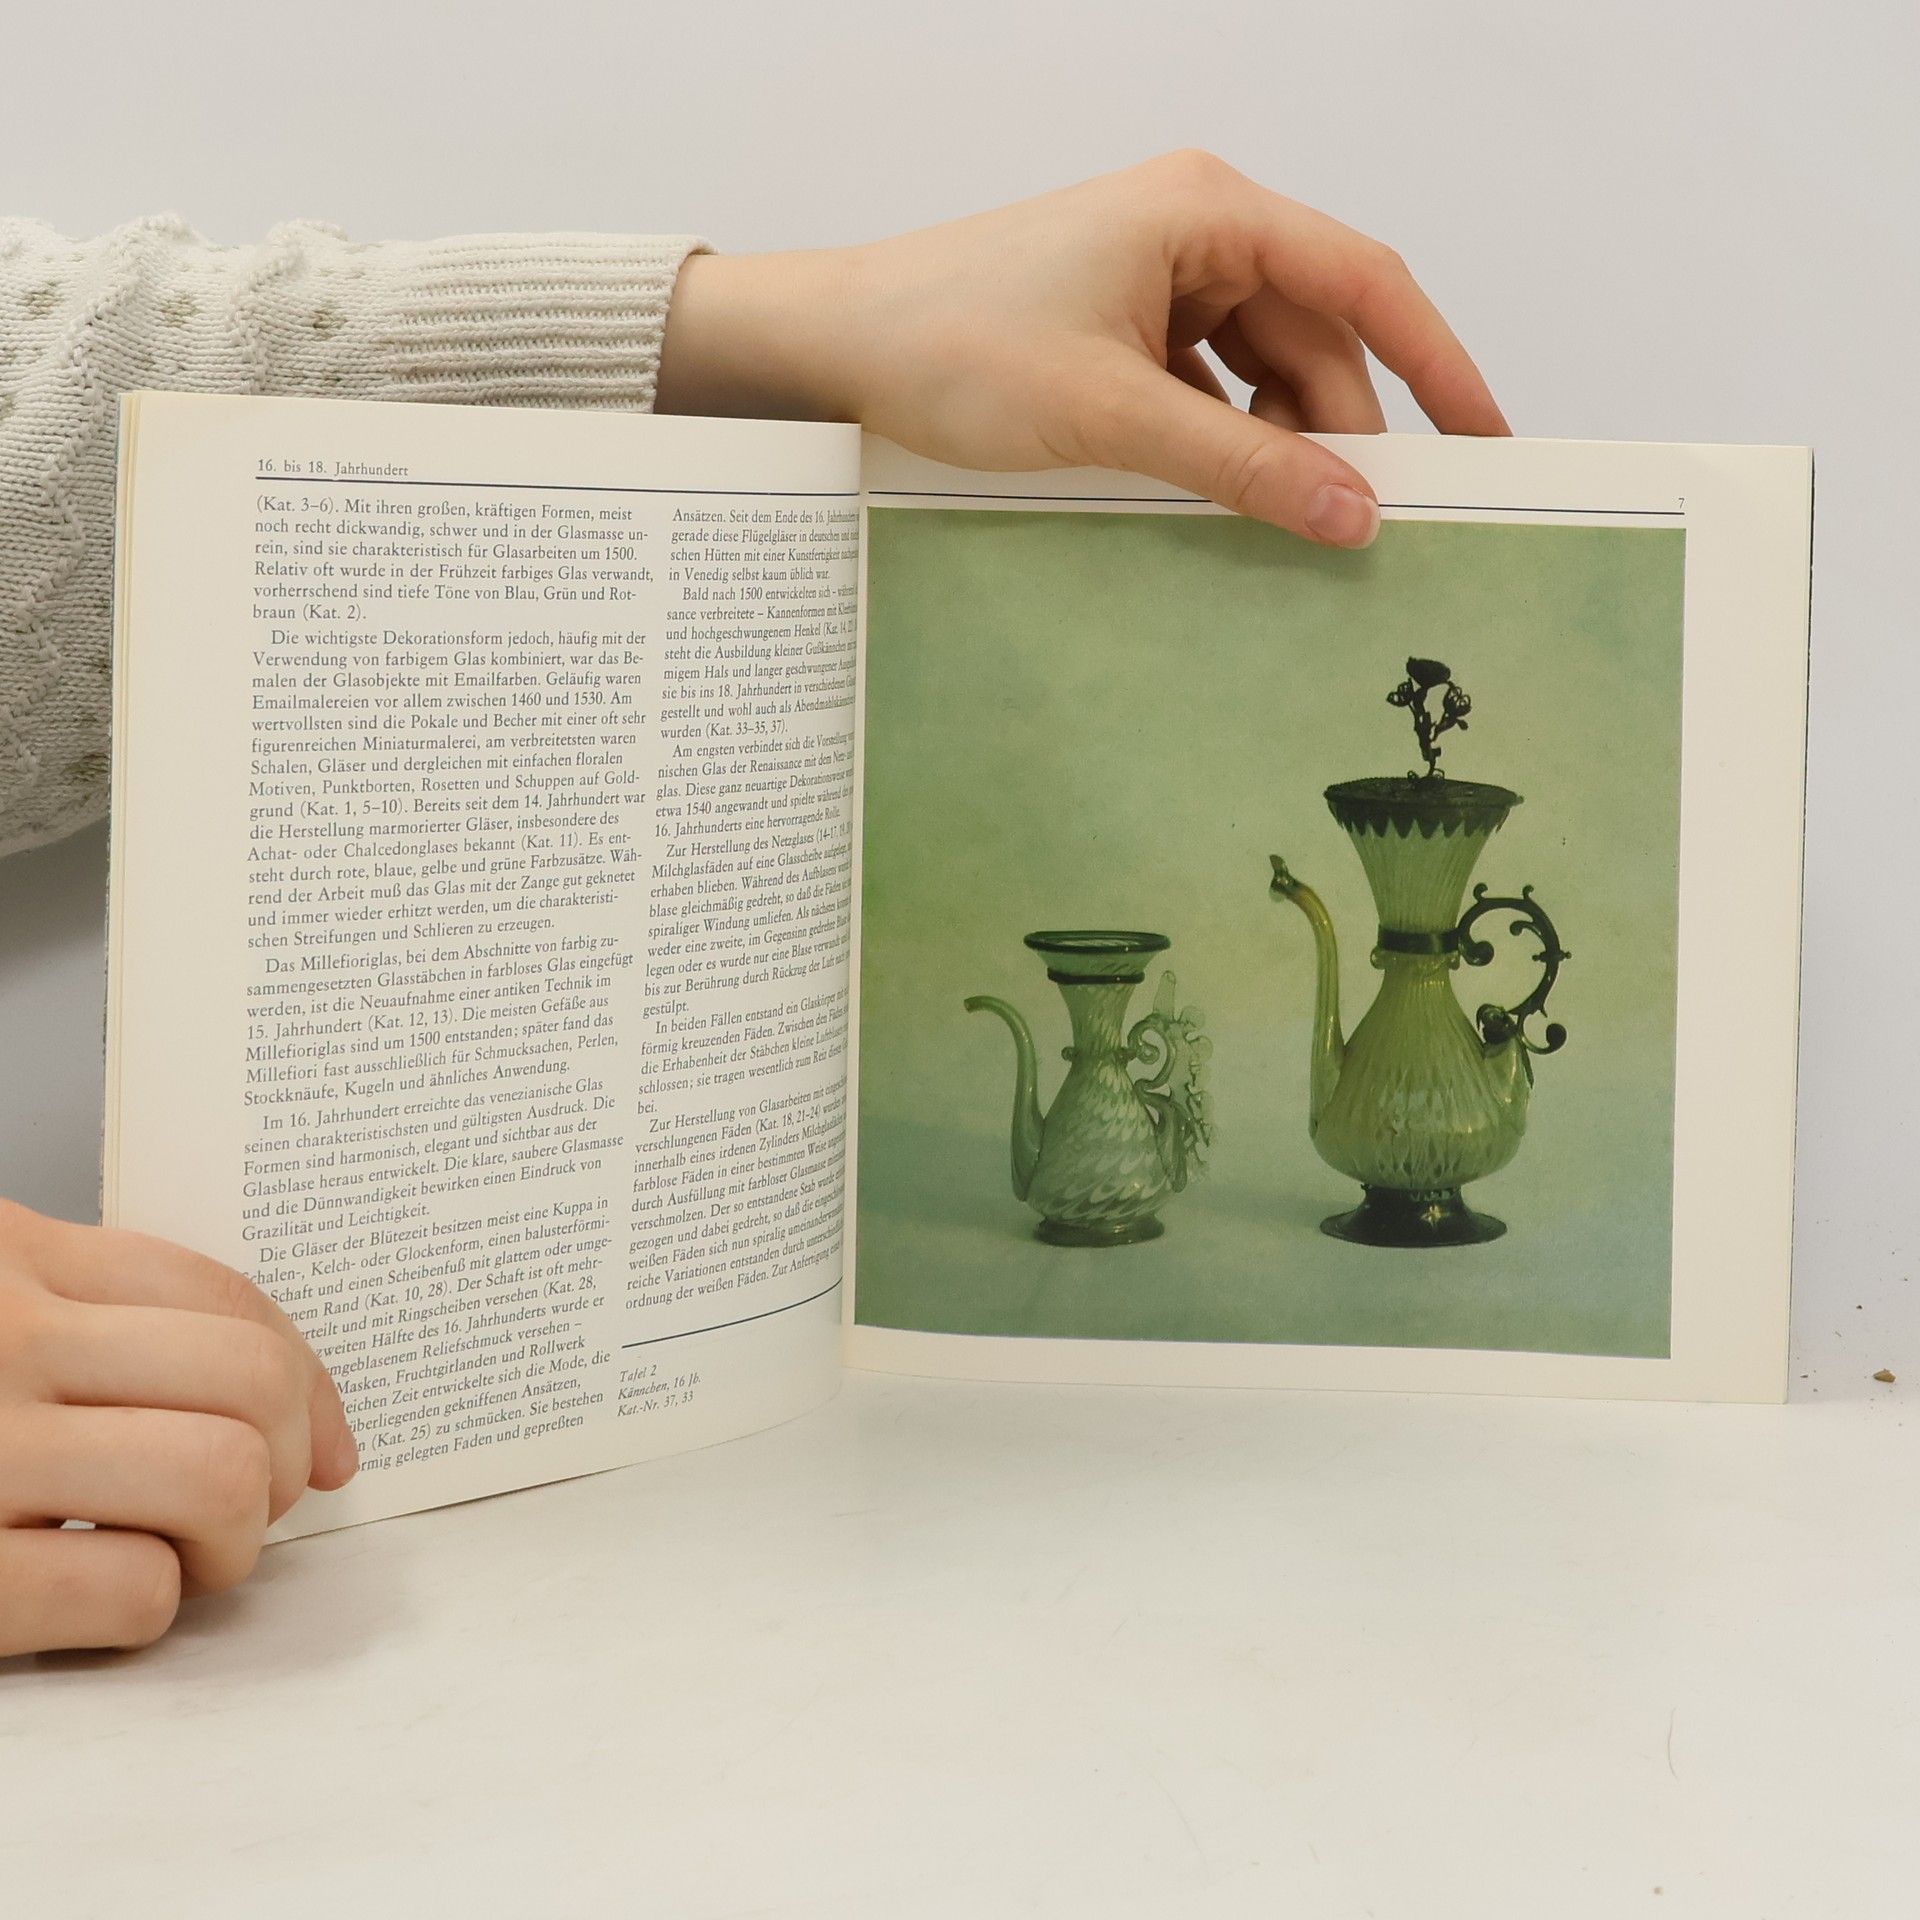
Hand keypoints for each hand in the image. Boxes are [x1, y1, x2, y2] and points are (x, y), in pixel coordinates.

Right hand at [0, 1200, 355, 1656]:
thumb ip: (89, 1315)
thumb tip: (289, 1408)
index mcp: (5, 1257)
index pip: (221, 1297)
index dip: (307, 1380)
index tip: (325, 1447)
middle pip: (247, 1382)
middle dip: (282, 1460)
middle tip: (245, 1506)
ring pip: (218, 1475)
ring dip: (229, 1540)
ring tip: (178, 1557)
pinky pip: (129, 1588)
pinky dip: (143, 1608)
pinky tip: (87, 1600)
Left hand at [657, 150, 1507, 547]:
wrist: (834, 346)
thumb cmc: (950, 343)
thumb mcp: (1112, 415)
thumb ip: (1240, 466)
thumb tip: (1351, 515)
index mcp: (1207, 211)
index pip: (1364, 283)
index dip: (1438, 364)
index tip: (1486, 440)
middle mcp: (1195, 231)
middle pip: (1315, 340)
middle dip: (1342, 433)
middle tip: (1368, 529)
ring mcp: (1158, 280)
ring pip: (1263, 373)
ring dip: (1278, 447)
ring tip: (1289, 528)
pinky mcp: (1124, 328)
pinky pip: (1209, 389)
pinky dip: (1225, 444)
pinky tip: (1223, 501)